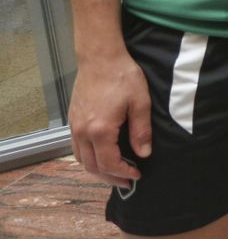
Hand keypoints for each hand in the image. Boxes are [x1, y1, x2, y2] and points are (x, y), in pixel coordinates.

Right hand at [68, 42, 150, 189]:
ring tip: (114, 172)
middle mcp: (82, 131)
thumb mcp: (140, 102)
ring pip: (81, 159)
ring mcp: (74, 125)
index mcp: (100, 130)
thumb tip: (144, 154)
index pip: (109, 163)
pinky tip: (101, 155)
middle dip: (110, 177)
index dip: (124, 173)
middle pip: (91, 166)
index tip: (137, 175)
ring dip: (97, 169)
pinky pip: (76, 147)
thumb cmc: (122, 76)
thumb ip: (141, 131)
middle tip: (127, 182)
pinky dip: (88, 157)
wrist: (100, 57)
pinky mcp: (73, 119)